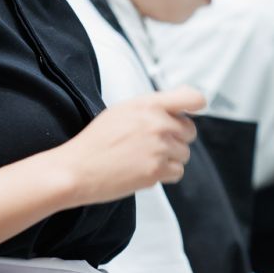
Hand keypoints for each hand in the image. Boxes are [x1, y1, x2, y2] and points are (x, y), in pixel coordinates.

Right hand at [58, 86, 203, 203]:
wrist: (77, 169)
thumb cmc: (96, 141)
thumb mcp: (122, 111)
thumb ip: (152, 107)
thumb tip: (180, 105)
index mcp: (148, 103)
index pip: (192, 98)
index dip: (196, 105)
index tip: (192, 112)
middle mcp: (157, 123)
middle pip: (190, 131)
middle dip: (176, 139)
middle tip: (153, 145)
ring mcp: (159, 147)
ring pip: (184, 154)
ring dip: (169, 159)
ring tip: (142, 159)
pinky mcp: (157, 170)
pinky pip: (177, 172)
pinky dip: (164, 175)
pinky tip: (143, 170)